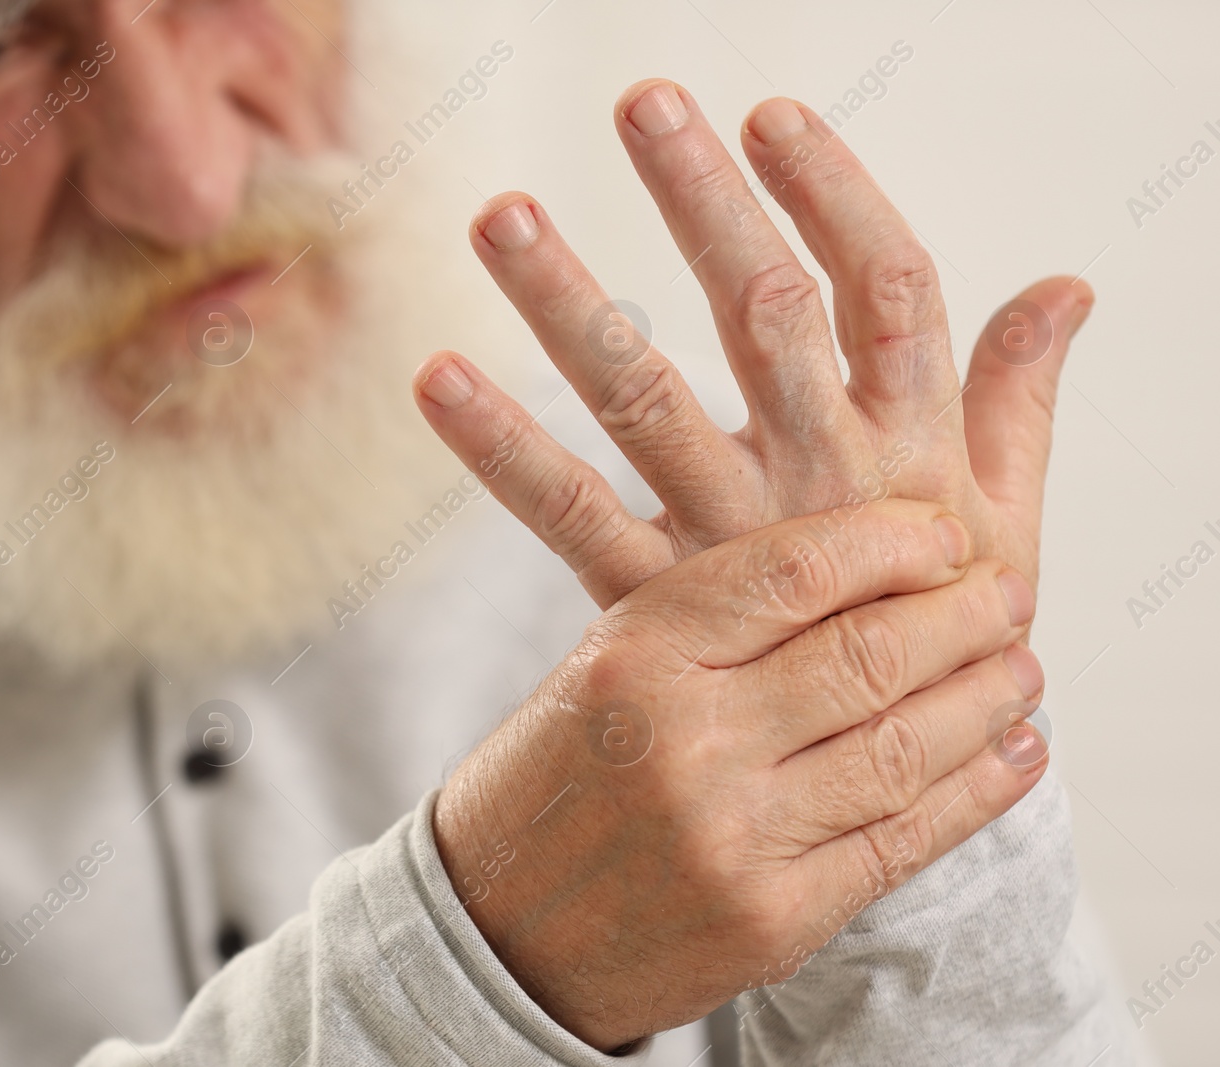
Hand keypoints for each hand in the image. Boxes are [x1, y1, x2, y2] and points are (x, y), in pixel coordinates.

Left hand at [414, 84, 1091, 609]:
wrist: (899, 778)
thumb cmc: (946, 626)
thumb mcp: (1004, 516)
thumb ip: (1014, 397)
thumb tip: (1067, 283)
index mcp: (908, 445)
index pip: (886, 292)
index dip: (834, 197)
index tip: (770, 116)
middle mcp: (817, 477)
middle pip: (763, 317)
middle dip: (704, 207)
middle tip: (641, 104)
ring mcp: (731, 538)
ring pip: (646, 399)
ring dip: (571, 302)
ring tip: (498, 215)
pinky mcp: (659, 597)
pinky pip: (570, 514)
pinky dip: (501, 448)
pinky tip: (437, 378)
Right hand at [432, 501, 1046, 1049]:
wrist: (496, 928)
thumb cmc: (554, 777)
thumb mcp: (601, 666)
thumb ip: (713, 616)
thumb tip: (860, 565)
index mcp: (634, 656)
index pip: (794, 570)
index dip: (890, 542)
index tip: (943, 531)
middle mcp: (687, 740)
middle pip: (866, 655)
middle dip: (962, 616)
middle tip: (1008, 592)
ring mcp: (734, 837)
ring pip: (901, 747)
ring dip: (983, 702)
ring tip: (1022, 670)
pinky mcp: (773, 919)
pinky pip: (901, 840)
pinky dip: (974, 793)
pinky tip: (1012, 756)